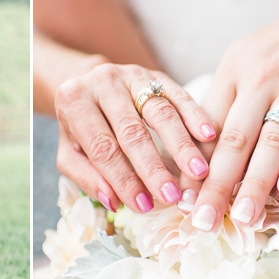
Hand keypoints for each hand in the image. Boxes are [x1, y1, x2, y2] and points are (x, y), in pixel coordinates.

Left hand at [54, 63, 216, 212]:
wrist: (86, 84)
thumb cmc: (79, 126)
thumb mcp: (69, 152)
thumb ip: (86, 177)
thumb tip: (113, 201)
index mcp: (74, 102)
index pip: (102, 147)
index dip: (123, 179)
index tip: (143, 205)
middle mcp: (102, 82)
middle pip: (132, 131)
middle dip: (153, 167)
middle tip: (172, 195)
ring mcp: (131, 75)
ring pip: (160, 111)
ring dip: (181, 145)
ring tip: (197, 172)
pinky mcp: (155, 74)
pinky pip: (178, 94)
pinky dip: (195, 116)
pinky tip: (208, 136)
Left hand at [190, 0, 278, 230]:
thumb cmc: (273, 55)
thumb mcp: (237, 68)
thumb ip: (218, 110)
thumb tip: (192, 162)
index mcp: (230, 77)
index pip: (205, 128)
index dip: (192, 166)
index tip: (182, 200)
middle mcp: (259, 82)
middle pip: (234, 139)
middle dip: (217, 184)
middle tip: (204, 221)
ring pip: (272, 141)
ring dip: (257, 182)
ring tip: (244, 217)